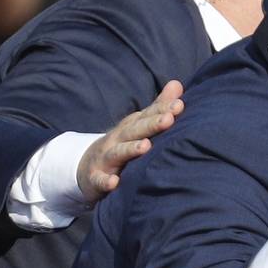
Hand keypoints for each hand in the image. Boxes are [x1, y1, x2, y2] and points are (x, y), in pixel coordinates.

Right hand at [77, 80, 183, 201]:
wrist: (88, 167)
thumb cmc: (122, 143)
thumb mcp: (138, 125)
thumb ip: (158, 107)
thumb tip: (177, 84)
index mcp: (131, 127)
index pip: (147, 116)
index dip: (163, 110)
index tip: (179, 104)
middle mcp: (118, 139)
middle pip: (135, 130)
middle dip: (151, 125)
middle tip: (169, 119)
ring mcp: (105, 158)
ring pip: (118, 152)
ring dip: (131, 149)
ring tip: (145, 146)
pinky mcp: (96, 178)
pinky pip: (100, 180)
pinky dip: (106, 181)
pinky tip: (115, 182)